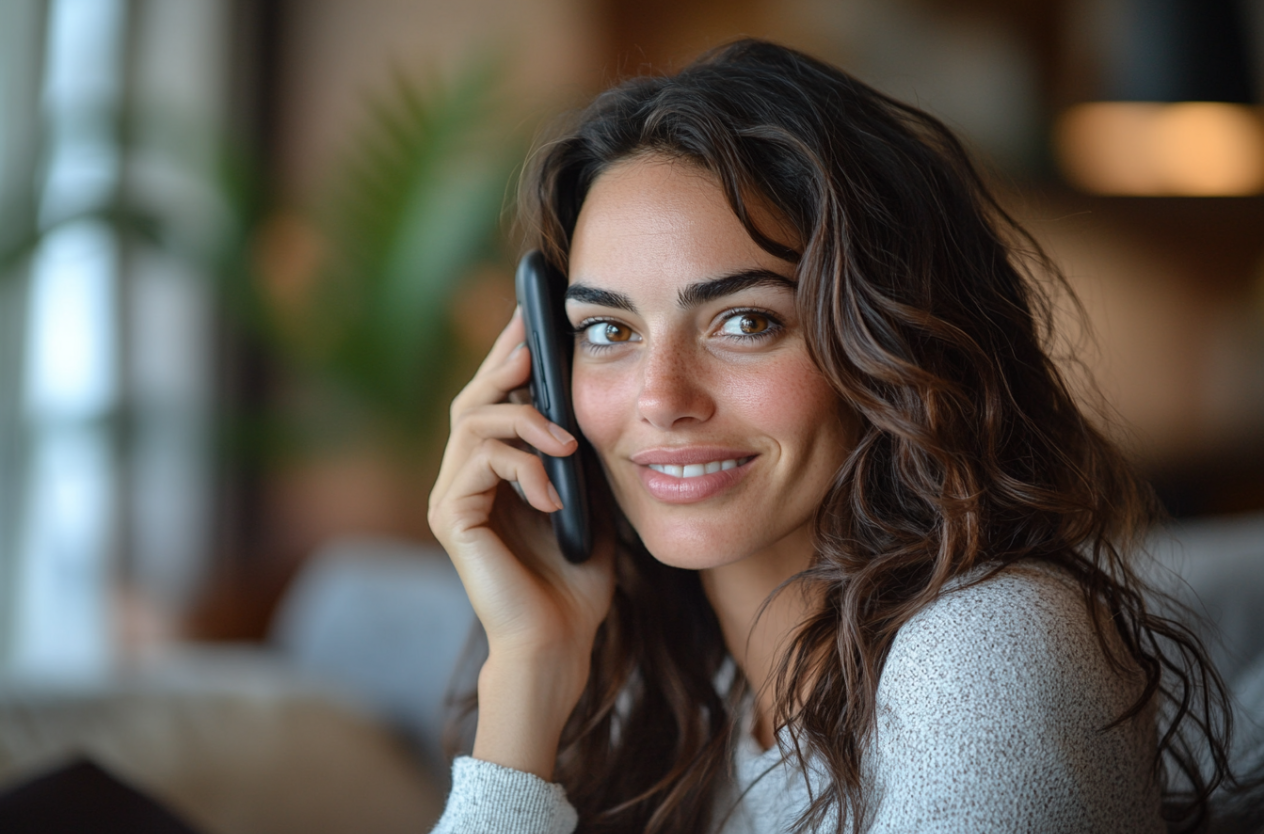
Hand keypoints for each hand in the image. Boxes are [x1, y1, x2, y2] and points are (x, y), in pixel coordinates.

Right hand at [428, 308, 614, 778]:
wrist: (558, 644)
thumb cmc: (575, 583)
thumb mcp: (587, 504)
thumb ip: (576, 460)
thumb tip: (587, 406)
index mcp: (493, 475)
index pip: (495, 401)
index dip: (511, 357)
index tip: (535, 319)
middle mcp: (463, 480)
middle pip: (473, 398)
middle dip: (506, 362)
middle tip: (536, 340)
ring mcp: (452, 497)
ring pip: (472, 420)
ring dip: (525, 420)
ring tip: (566, 444)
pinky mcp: (451, 517)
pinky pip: (480, 462)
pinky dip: (523, 467)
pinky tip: (553, 495)